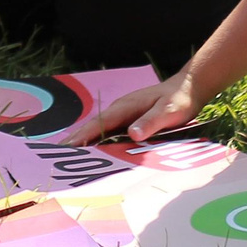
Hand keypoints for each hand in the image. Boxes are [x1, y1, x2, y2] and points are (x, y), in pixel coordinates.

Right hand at [58, 67, 204, 146]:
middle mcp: (120, 110)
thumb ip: (151, 122)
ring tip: (69, 158)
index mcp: (125, 107)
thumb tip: (132, 134)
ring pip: (99, 130)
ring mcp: (123, 114)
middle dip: (76, 140)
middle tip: (58, 156)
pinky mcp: (129, 120)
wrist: (188, 88)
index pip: (99, 123)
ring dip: (85, 142)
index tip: (68, 147)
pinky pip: (109, 132)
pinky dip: (97, 141)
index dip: (83, 136)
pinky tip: (93, 152)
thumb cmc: (179, 100)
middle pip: (93, 126)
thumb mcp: (169, 112)